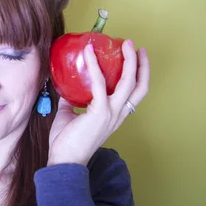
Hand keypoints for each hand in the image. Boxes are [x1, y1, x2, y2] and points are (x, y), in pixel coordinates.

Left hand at [48, 40, 149, 165]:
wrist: (64, 161)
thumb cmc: (66, 142)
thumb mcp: (70, 116)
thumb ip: (72, 100)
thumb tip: (66, 85)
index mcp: (115, 116)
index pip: (135, 94)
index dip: (139, 75)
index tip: (137, 58)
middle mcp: (119, 114)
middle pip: (140, 86)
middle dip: (141, 64)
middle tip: (135, 46)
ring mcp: (111, 113)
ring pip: (129, 83)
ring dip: (129, 61)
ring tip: (125, 44)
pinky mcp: (100, 111)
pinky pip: (99, 82)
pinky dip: (94, 65)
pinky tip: (88, 52)